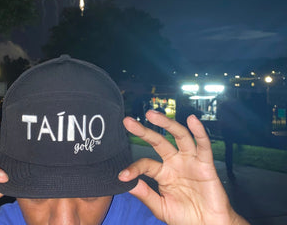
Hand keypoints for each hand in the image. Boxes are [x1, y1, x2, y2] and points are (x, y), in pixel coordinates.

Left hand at [119, 110, 248, 224]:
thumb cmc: (186, 218)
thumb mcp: (161, 207)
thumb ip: (146, 195)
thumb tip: (128, 184)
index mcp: (163, 173)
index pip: (145, 163)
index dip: (134, 168)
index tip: (123, 176)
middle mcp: (175, 162)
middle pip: (158, 141)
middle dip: (144, 130)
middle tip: (128, 121)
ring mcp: (189, 161)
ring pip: (179, 136)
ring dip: (166, 123)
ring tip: (151, 114)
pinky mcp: (206, 165)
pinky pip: (203, 146)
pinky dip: (199, 132)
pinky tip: (192, 120)